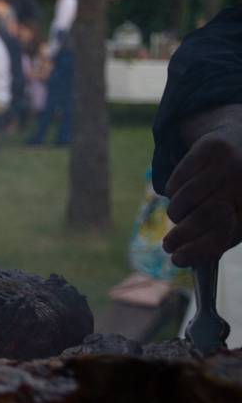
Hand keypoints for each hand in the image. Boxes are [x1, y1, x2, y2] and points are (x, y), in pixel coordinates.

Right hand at [163, 124, 241, 266]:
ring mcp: (229, 164)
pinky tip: (180, 191)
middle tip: (167, 245)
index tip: (177, 259)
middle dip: (181, 235)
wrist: (240, 143)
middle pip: (204, 216)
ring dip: (176, 212)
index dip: (199, 249)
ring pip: (185, 199)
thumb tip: (181, 259)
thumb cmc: (234, 191)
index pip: (226, 234)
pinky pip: (178, 179)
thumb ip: (215, 237)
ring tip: (177, 214)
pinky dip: (173, 190)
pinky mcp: (211, 148)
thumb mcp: (234, 216)